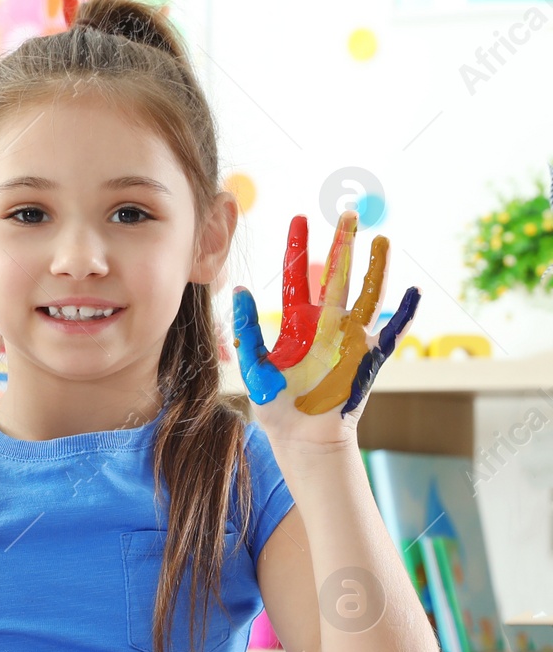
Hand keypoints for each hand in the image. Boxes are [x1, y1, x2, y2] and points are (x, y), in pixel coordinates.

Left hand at [233, 211, 420, 432]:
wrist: (301, 438)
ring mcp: (349, 340)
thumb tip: (239, 290)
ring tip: (381, 240)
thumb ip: (247, 330)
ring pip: (366, 296)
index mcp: (297, 324)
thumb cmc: (276, 405)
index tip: (298, 218)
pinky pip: (391, 333)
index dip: (298, 247)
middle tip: (348, 213)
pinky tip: (413, 293)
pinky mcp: (367, 359)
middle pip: (336, 276)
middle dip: (342, 245)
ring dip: (375, 269)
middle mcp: (326, 326)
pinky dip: (403, 314)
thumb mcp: (254, 365)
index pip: (298, 276)